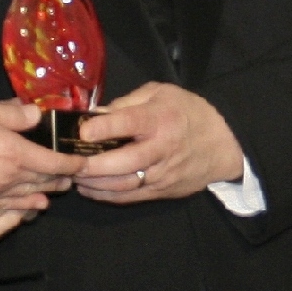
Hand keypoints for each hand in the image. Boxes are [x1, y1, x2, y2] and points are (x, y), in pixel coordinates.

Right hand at [0, 96, 78, 208]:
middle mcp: (9, 178)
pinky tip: (30, 206)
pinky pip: (9, 207)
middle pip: (44, 182)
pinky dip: (25, 206)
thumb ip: (14, 114)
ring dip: (46, 192)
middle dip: (63, 178)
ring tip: (57, 190)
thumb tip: (37, 115)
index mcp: (15, 153)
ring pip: (28, 196)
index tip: (84, 160)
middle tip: (76, 174)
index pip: (54, 162)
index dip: (73, 162)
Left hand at [74, 83, 246, 203]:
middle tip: (68, 163)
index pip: (129, 123)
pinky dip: (106, 195)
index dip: (104, 127)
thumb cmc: (188, 113)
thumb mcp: (161, 93)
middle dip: (91, 165)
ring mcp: (161, 174)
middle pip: (122, 162)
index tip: (82, 131)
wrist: (223, 144)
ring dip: (94, 183)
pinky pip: (130, 197)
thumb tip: (96, 114)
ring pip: (123, 184)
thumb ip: (127, 102)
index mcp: (160, 119)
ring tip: (73, 176)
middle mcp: (161, 149)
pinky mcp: (161, 191)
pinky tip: (89, 189)